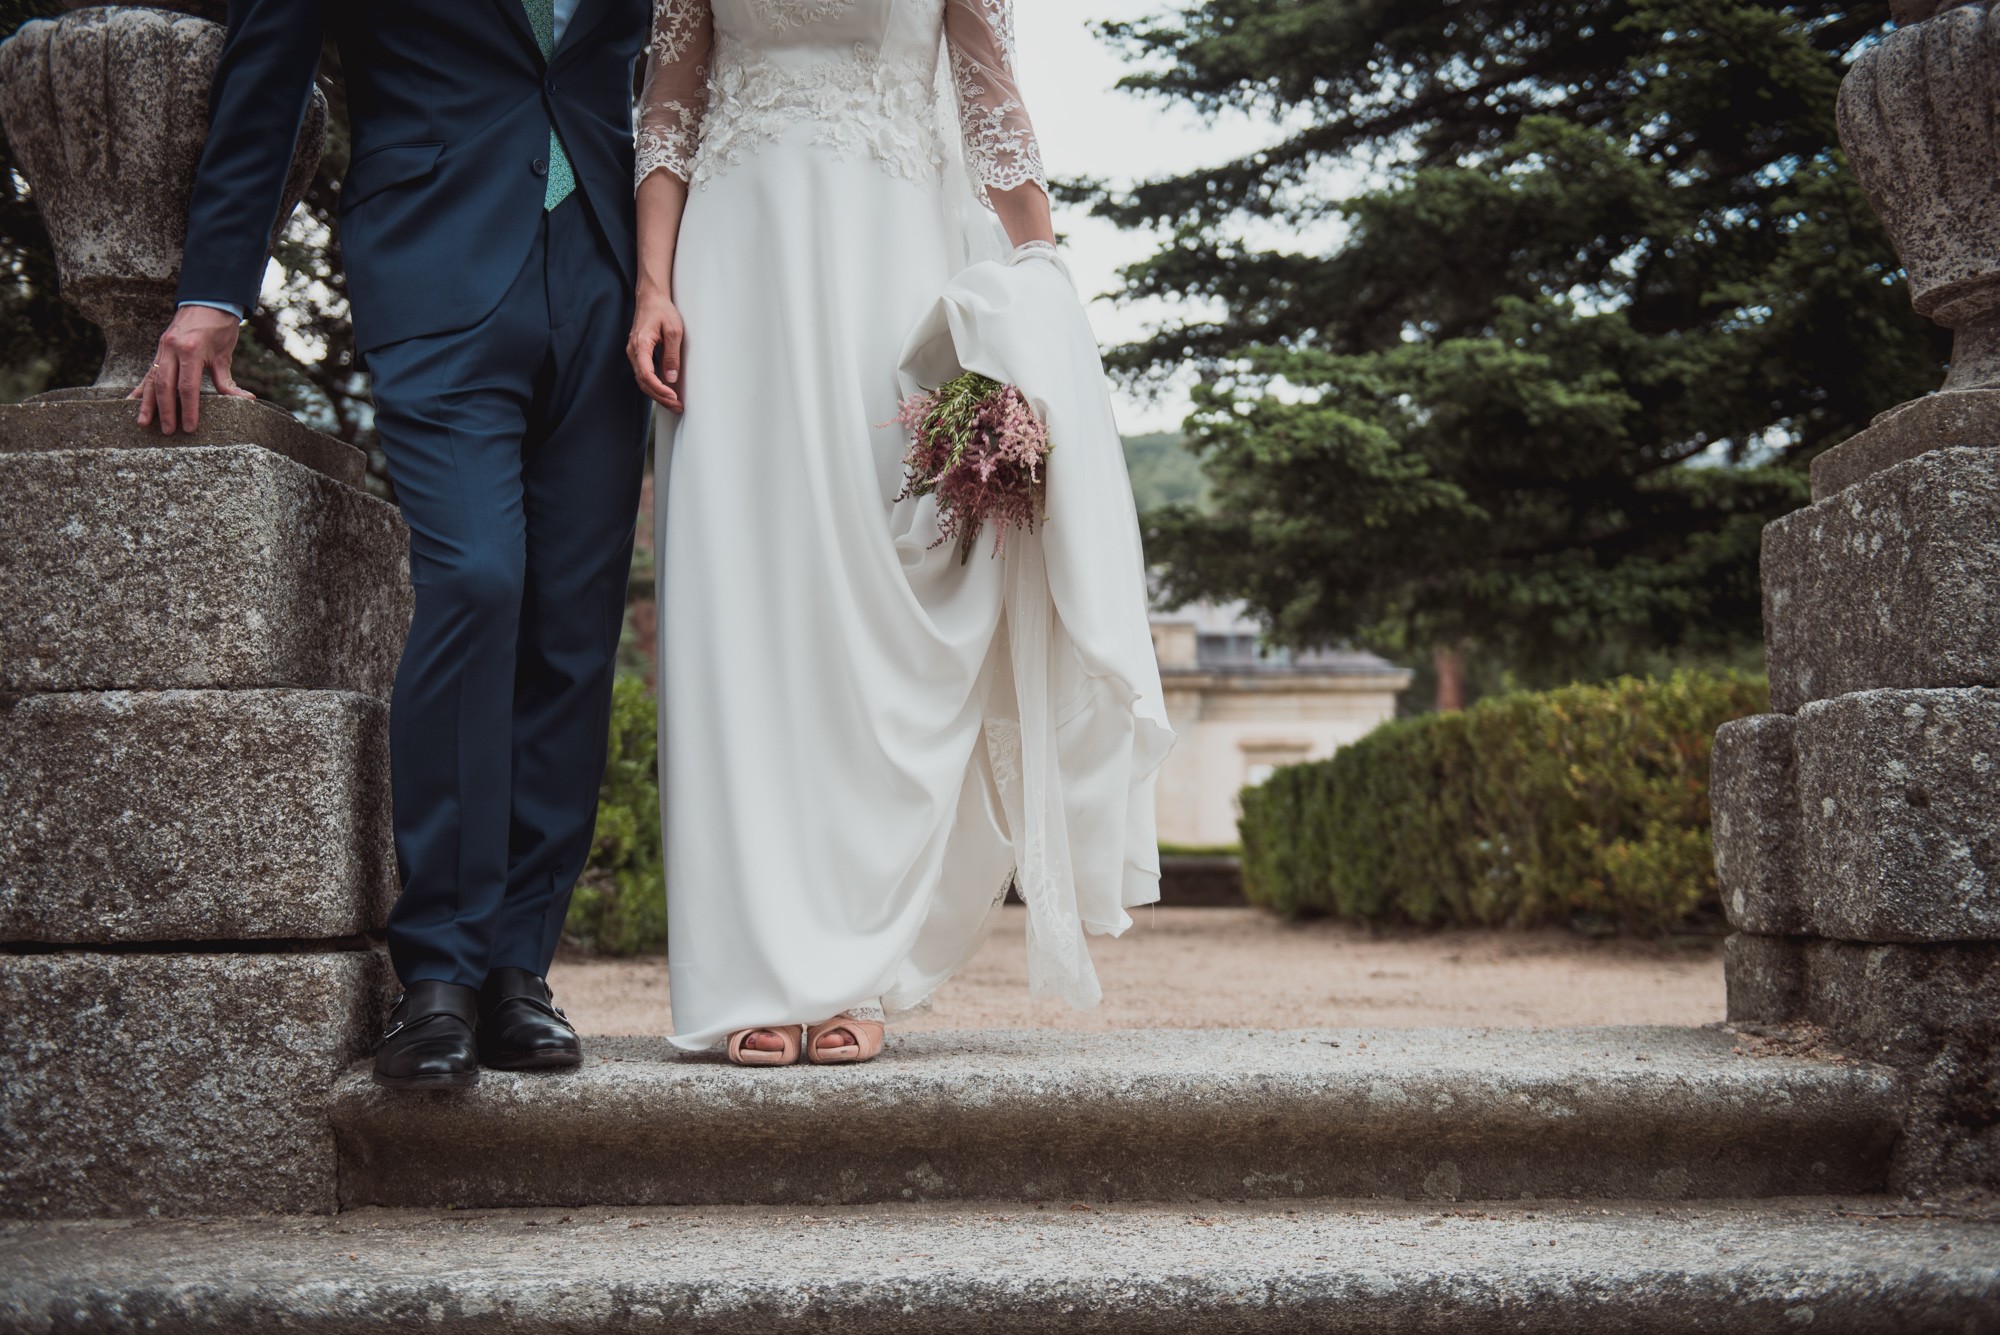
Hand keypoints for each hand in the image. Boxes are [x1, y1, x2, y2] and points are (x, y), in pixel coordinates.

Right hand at [133, 305, 254, 434]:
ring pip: (152, 380)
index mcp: (191, 351)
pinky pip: (148, 372)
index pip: (187, 387)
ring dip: (148, 404)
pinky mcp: (159, 349)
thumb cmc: (220, 327)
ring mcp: (162, 348)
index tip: (190, 427)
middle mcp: (172, 349)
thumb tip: (245, 401)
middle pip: (165, 386)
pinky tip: (131, 402)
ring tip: (143, 423)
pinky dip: (141, 388)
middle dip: (166, 411)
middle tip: (168, 431)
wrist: (208, 300)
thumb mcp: (225, 353)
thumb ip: (227, 380)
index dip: (188, 409)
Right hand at [626, 287, 684, 413]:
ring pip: (643, 381)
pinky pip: (644, 375)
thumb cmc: (662, 311)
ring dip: (658, 394)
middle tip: (678, 406)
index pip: (646, 373)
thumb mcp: (674, 331)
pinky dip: (655, 386)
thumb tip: (671, 377)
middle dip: (660, 397)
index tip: (673, 396)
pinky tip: (666, 393)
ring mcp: (634, 354)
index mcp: (640, 344)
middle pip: (643, 382)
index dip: (659, 388)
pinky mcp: (639, 355)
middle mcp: (633, 351)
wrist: (651, 298)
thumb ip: (672, 355)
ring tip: (674, 404)